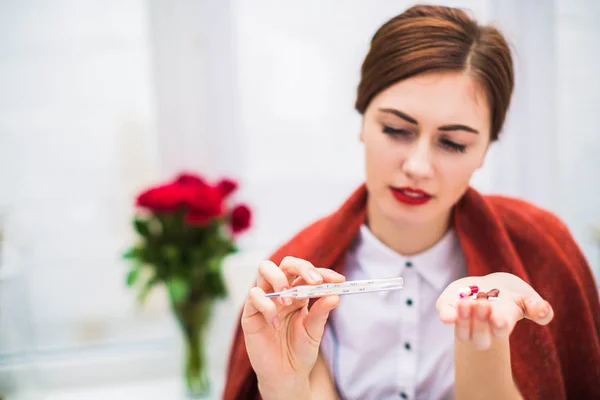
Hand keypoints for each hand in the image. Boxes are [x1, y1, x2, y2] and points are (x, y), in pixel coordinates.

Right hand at [241, 256, 343, 390]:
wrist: (286, 376)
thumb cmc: (300, 351)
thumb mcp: (314, 331)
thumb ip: (321, 312)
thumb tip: (335, 295)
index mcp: (299, 293)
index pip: (308, 273)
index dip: (323, 273)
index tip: (338, 281)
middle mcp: (281, 291)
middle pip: (286, 263)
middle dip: (302, 267)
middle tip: (315, 281)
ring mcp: (265, 300)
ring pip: (265, 269)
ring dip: (280, 279)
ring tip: (289, 301)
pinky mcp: (250, 314)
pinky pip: (254, 296)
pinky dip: (267, 306)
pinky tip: (275, 323)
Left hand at [436, 272, 553, 349]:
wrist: (491, 287)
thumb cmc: (512, 297)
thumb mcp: (528, 298)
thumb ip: (537, 308)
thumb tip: (544, 311)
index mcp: (501, 325)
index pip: (500, 331)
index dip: (499, 326)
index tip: (500, 319)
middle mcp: (481, 327)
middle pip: (479, 338)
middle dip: (480, 323)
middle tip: (483, 305)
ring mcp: (464, 320)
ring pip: (461, 332)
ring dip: (462, 321)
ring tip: (466, 303)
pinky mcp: (448, 307)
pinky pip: (445, 315)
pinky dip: (445, 315)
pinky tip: (447, 315)